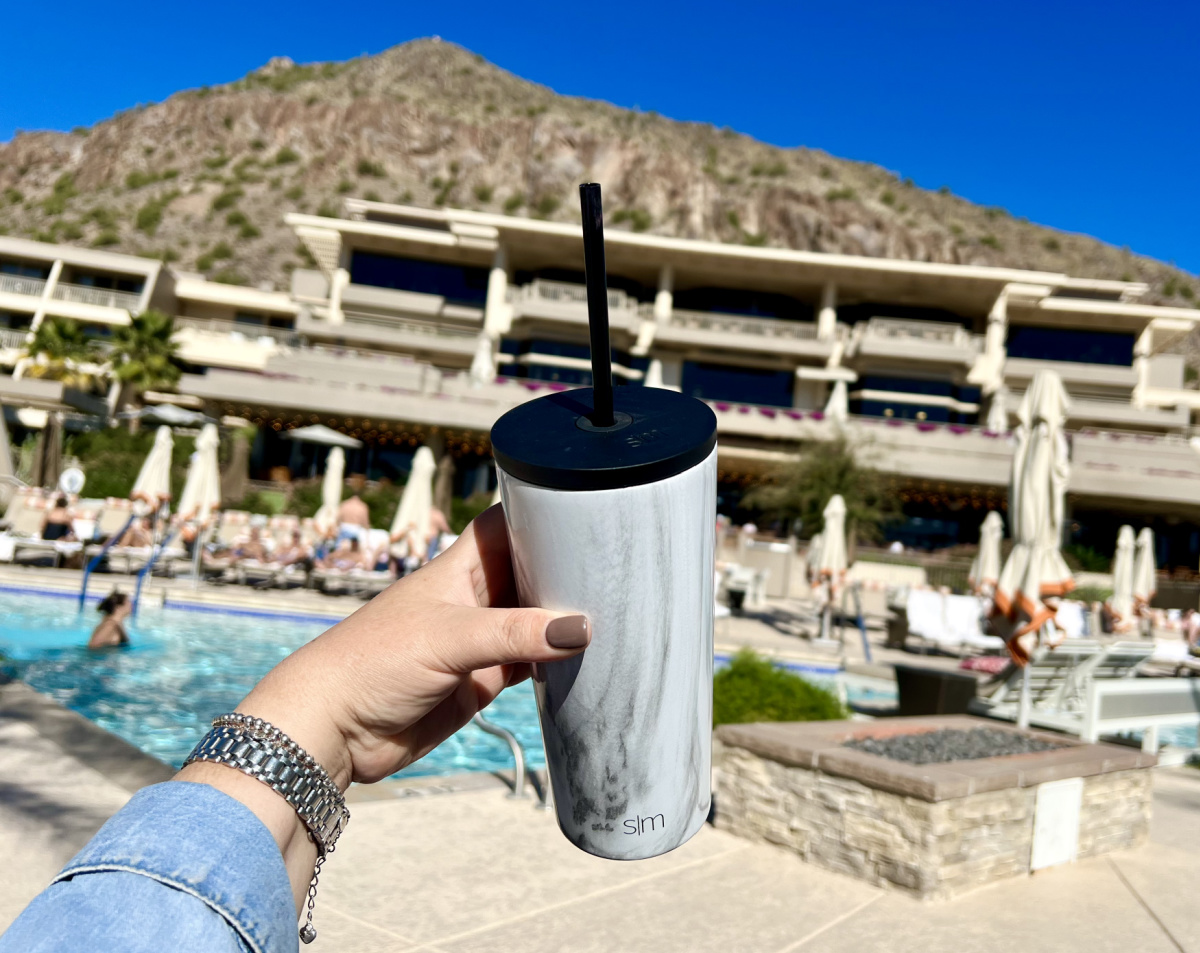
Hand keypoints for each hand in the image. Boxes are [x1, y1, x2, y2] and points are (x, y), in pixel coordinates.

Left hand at [178, 504, 588, 908]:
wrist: (334, 730)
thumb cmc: (372, 662)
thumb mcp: (448, 638)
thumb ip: (514, 632)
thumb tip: (580, 629)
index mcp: (458, 569)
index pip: (506, 524)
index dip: (540, 512)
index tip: (586, 505)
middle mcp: (472, 599)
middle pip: (529, 572)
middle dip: (566, 568)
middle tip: (618, 565)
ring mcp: (478, 641)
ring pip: (534, 620)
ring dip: (564, 618)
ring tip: (618, 609)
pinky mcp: (482, 681)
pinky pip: (530, 663)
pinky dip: (556, 661)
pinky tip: (586, 657)